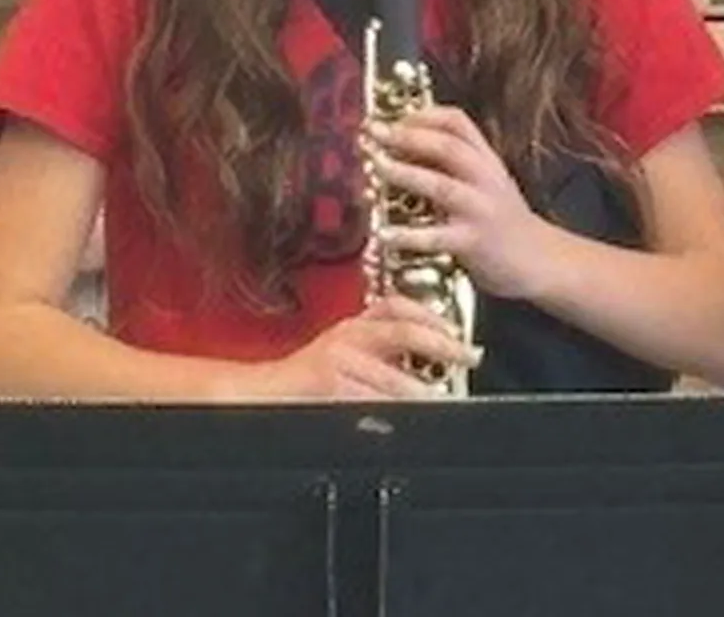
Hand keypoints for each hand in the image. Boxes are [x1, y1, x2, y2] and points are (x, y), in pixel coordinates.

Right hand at [254, 295, 478, 400]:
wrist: (255, 394)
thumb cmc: (299, 381)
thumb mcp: (338, 354)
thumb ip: (376, 355)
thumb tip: (423, 370)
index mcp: (351, 327)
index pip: (395, 306)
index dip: (430, 314)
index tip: (456, 329)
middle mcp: (346, 336)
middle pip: (403, 333)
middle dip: (442, 346)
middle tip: (467, 357)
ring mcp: (338, 362)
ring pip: (393, 376)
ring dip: (423, 391)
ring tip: (444, 399)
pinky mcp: (330, 387)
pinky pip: (370, 401)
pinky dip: (392, 411)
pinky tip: (406, 418)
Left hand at [364, 106, 553, 300]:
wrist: (540, 259)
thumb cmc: (503, 221)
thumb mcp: (485, 183)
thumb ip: (453, 166)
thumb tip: (402, 149)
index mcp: (486, 160)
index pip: (458, 122)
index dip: (423, 115)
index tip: (393, 117)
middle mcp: (486, 179)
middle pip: (448, 146)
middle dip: (407, 136)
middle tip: (374, 133)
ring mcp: (480, 209)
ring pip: (441, 185)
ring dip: (404, 173)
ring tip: (376, 166)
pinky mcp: (474, 242)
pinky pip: (436, 236)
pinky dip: (407, 234)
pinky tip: (383, 232)